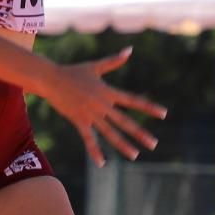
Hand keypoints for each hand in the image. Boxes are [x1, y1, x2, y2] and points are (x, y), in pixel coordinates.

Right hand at [42, 46, 165, 166]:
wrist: (50, 78)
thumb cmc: (73, 72)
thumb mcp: (95, 66)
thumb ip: (113, 61)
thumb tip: (130, 50)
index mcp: (108, 92)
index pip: (133, 100)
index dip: (148, 107)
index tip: (164, 114)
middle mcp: (102, 104)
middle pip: (125, 121)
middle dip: (140, 133)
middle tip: (153, 144)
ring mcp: (90, 114)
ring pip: (109, 132)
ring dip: (123, 144)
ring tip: (135, 155)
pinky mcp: (79, 121)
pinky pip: (88, 139)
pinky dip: (95, 151)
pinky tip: (102, 163)